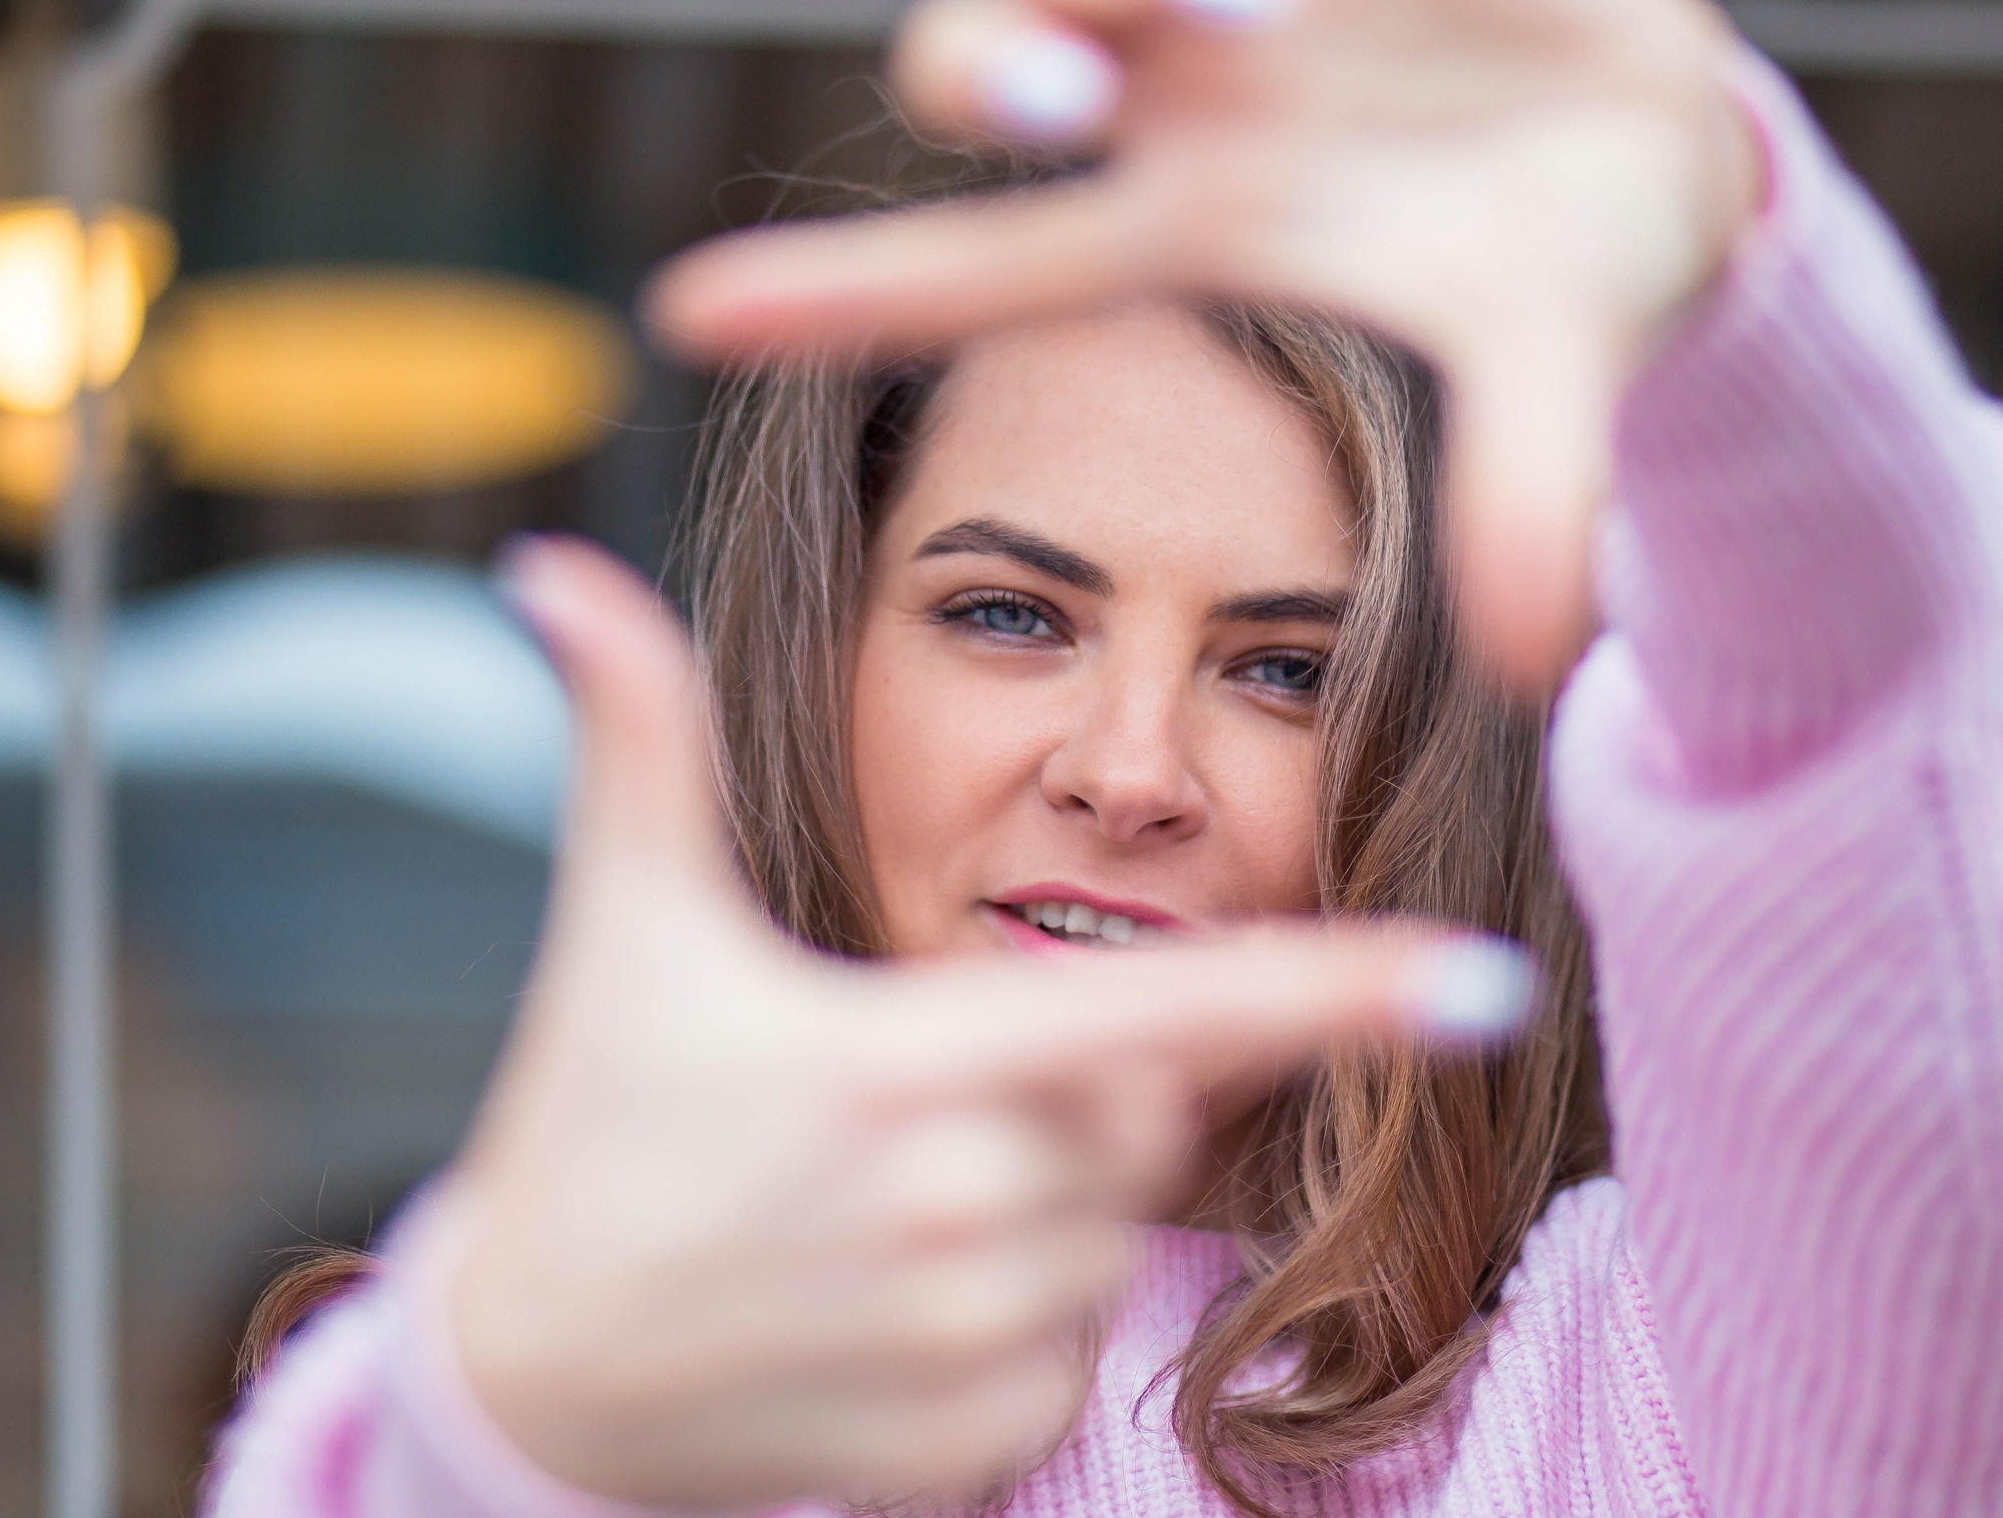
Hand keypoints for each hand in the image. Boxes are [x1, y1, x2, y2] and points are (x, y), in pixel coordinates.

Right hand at [441, 537, 1525, 1509]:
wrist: (523, 1367)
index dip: (1330, 991)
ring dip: (1044, 1207)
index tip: (1479, 980)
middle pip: (1144, 1117)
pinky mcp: (955, 1448)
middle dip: (1076, 1087)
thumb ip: (636, 740)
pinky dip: (1018, 1324)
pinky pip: (1075, 1358)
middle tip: (920, 1093)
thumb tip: (552, 571)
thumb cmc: (593, 1115)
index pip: (1159, 1016)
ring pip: (1115, 1237)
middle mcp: (947, 1210)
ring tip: (885, 1204)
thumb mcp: (623, 923)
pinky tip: (890, 1303)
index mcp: (897, 1061)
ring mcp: (954, 1341)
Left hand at [647, 0, 1761, 690]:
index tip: (686, 318)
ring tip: (1259, 3)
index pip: (976, 269)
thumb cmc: (1566, 285)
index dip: (833, 294)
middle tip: (1065, 98)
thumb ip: (1525, 493)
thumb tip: (1543, 656)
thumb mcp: (1544, 386)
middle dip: (992, 72)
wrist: (1656, 145)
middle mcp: (1168, 116)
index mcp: (1186, 241)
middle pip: (979, 74)